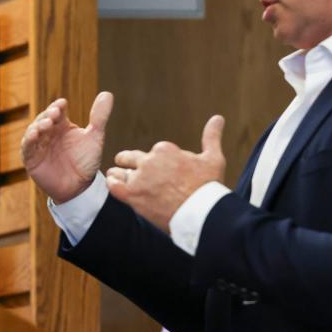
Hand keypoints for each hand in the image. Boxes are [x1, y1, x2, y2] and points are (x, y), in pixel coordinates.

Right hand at [21, 92, 113, 202]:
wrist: (80, 188)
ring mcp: (39, 145)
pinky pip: (26, 147)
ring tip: (46, 124)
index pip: (57, 111)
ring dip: (38, 125)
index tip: (63, 104)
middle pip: (44, 118)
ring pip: (34, 130)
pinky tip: (34, 135)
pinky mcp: (31, 158)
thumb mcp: (95, 137)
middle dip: (48, 115)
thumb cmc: (86, 162)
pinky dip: (28, 140)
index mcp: (62, 125)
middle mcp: (49, 132)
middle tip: (55, 114)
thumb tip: (108, 93)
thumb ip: (100, 117)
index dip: (58, 106)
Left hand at [106, 115, 225, 231]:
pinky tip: (115, 184)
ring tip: (118, 176)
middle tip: (127, 165)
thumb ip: (211, 136)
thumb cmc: (209, 187)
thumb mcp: (213, 158)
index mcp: (165, 149)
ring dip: (119, 174)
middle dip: (129, 161)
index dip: (156, 162)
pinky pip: (115, 186)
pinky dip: (113, 184)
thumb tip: (218, 118)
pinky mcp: (133, 195)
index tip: (160, 170)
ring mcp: (140, 178)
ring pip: (121, 172)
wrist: (202, 213)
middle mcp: (149, 161)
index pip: (153, 152)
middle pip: (131, 158)